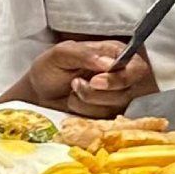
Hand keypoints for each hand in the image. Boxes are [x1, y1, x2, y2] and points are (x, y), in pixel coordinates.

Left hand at [10, 39, 159, 120]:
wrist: (39, 93)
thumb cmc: (51, 68)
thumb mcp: (61, 54)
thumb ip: (83, 54)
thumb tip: (107, 64)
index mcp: (115, 54)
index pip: (136, 68)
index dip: (119, 78)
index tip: (95, 81)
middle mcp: (120, 75)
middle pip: (125, 91)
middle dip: (96, 93)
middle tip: (75, 84)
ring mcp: (116, 97)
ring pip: (114, 107)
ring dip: (86, 102)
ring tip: (72, 91)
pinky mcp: (109, 114)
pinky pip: (104, 119)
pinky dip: (84, 113)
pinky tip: (74, 103)